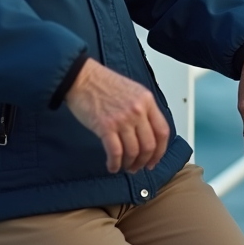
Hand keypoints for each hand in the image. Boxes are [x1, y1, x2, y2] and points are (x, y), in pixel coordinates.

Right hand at [65, 58, 170, 173]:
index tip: (154, 159)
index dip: (160, 151)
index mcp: (146, 100)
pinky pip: (116, 153)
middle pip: (149, 145)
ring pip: (133, 151)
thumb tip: (146, 134)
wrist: (81, 77)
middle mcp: (137, 110)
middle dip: (144, 161)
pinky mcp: (105, 127)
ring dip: (129, 164)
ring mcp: (122, 119)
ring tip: (124, 166)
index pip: (162, 131)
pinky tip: (112, 166)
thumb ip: (142, 109)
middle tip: (138, 167)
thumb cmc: (102, 82)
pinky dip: (115, 164)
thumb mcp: (132, 90)